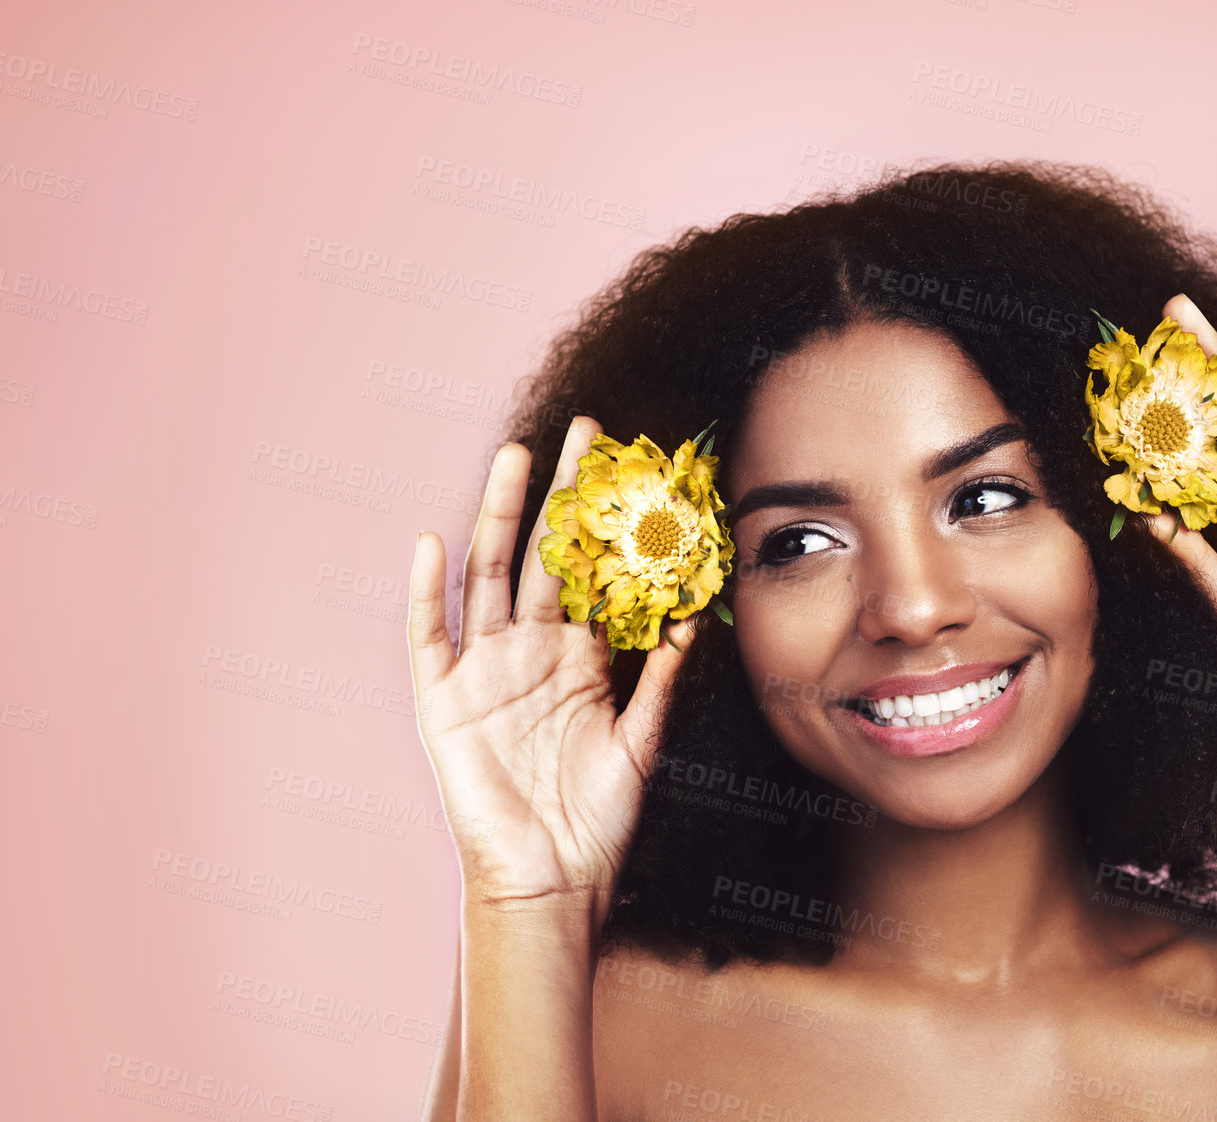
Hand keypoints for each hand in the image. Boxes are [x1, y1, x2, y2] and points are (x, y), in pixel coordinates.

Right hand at [407, 416, 697, 916]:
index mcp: (579, 657)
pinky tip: (433, 545)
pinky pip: (430, 637)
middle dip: (562, 496)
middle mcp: (531, 651)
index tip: (631, 470)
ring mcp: (485, 671)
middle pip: (544, 555)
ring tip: (513, 457)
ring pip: (491, 576)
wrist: (551, 880)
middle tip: (581, 433)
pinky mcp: (444, 701)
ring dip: (499, 516)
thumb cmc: (597, 818)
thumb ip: (661, 680)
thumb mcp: (642, 741)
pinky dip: (428, 592)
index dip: (609, 525)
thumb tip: (691, 619)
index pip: (593, 574)